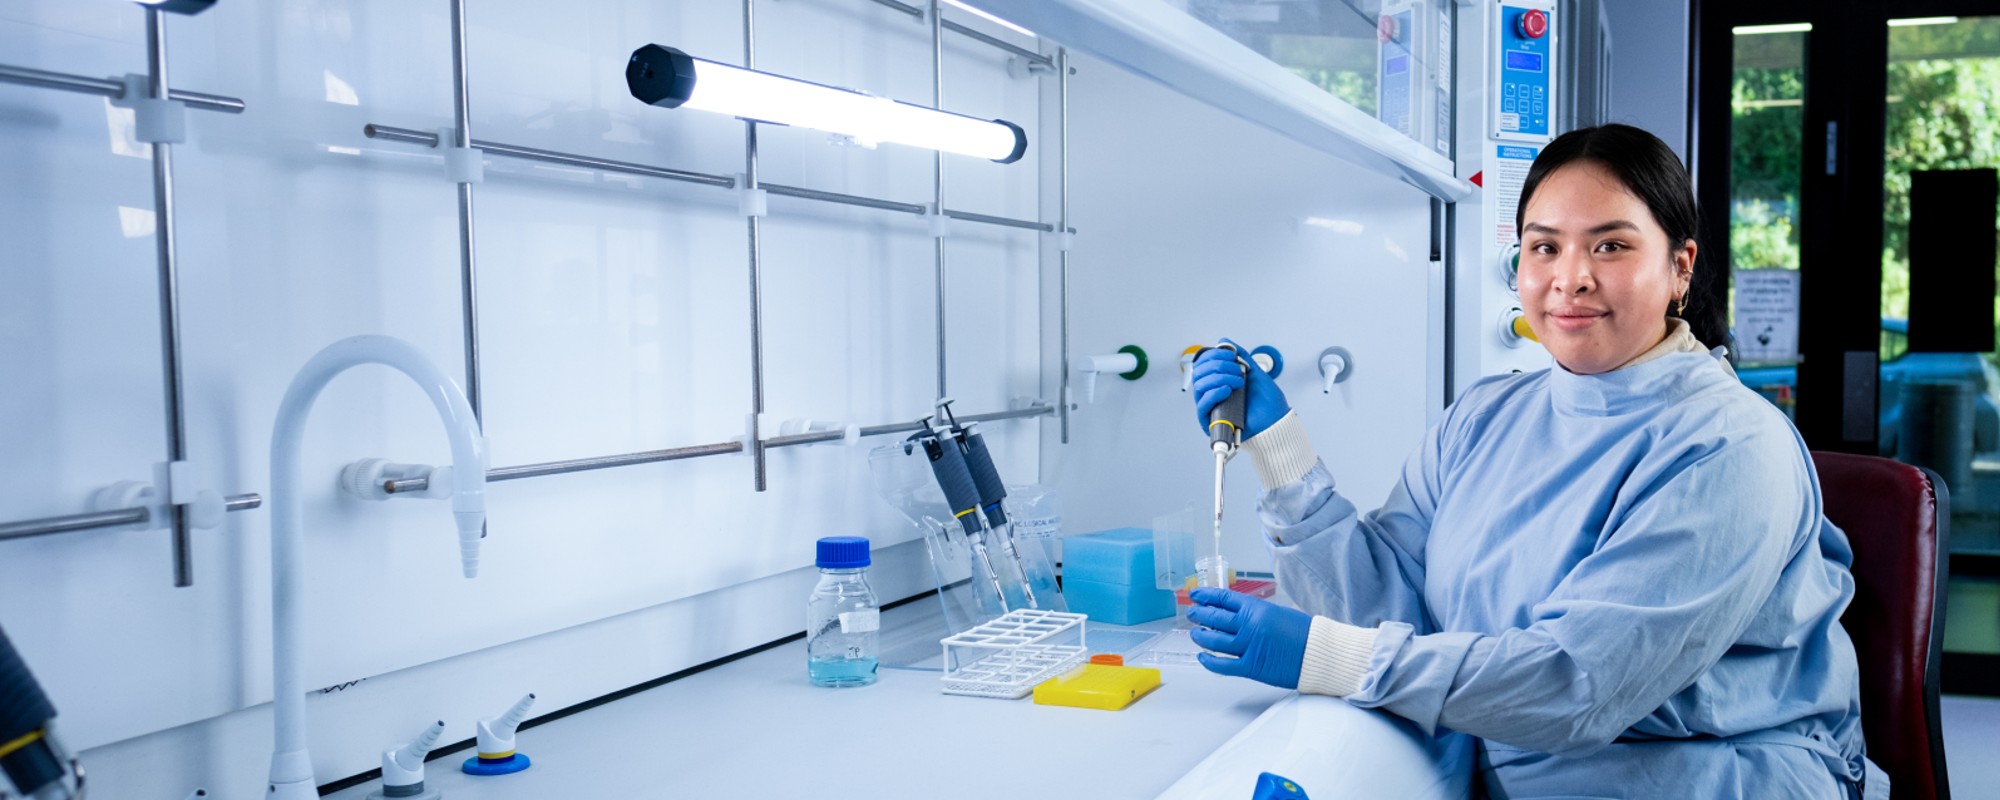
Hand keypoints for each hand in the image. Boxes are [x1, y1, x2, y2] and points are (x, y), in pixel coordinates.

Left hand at [1187, 587, 1310, 688]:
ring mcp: (1248, 646)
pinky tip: (1202, 657)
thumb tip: (1240, 616)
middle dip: (1199, 614)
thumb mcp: (1279, 613)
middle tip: (1192, 613)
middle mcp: (1249, 625)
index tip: (1196, 595)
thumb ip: (1257, 614)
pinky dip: (1209, 662)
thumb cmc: (1305, 633)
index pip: (1223, 598)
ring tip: (1195, 634)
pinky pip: (1223, 665)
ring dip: (1201, 636)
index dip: (1206, 596)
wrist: (1319, 653)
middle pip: (1214, 617)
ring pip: (1214, 640)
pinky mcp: (1251, 667)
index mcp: (1257, 608)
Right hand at [1190, 338, 1290, 438]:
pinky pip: (1203, 405)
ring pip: (1199, 386)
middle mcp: (1213, 393)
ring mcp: (1212, 406)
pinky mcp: (1212, 421)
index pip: (1203, 364)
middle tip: (1236, 369)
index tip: (1230, 354)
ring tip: (1237, 381)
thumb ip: (1240, 356)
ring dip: (1218, 378)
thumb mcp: (1254, 372)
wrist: (1276, 422)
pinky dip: (1214, 393)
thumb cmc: (1268, 403)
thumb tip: (1224, 341)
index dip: (1213, 355)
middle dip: (1218, 365)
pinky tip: (1227, 390)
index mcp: (1220, 381)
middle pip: (1199, 373)